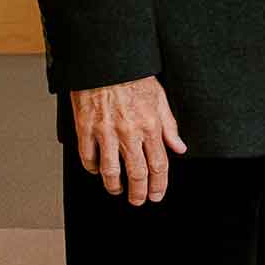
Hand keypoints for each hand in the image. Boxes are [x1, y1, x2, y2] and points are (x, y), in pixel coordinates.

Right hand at [71, 75, 186, 205]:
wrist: (106, 64)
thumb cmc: (133, 79)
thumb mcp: (160, 100)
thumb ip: (170, 127)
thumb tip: (179, 148)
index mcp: (150, 127)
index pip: (159, 165)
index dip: (159, 185)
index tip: (157, 195)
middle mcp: (129, 133)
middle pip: (137, 173)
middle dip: (139, 192)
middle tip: (139, 201)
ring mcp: (105, 132)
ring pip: (111, 171)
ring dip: (115, 186)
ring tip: (118, 190)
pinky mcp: (85, 129)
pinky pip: (88, 157)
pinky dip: (93, 168)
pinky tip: (97, 171)